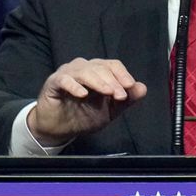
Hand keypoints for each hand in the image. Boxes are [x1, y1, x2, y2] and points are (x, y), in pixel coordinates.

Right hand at [28, 58, 146, 144]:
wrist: (59, 130)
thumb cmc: (83, 116)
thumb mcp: (109, 112)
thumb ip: (126, 101)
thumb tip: (142, 88)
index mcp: (97, 72)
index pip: (112, 65)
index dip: (122, 74)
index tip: (130, 87)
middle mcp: (83, 68)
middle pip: (100, 67)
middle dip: (113, 81)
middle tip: (120, 96)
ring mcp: (67, 74)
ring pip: (84, 70)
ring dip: (98, 82)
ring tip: (108, 92)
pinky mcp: (53, 82)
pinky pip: (64, 79)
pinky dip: (74, 85)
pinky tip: (83, 94)